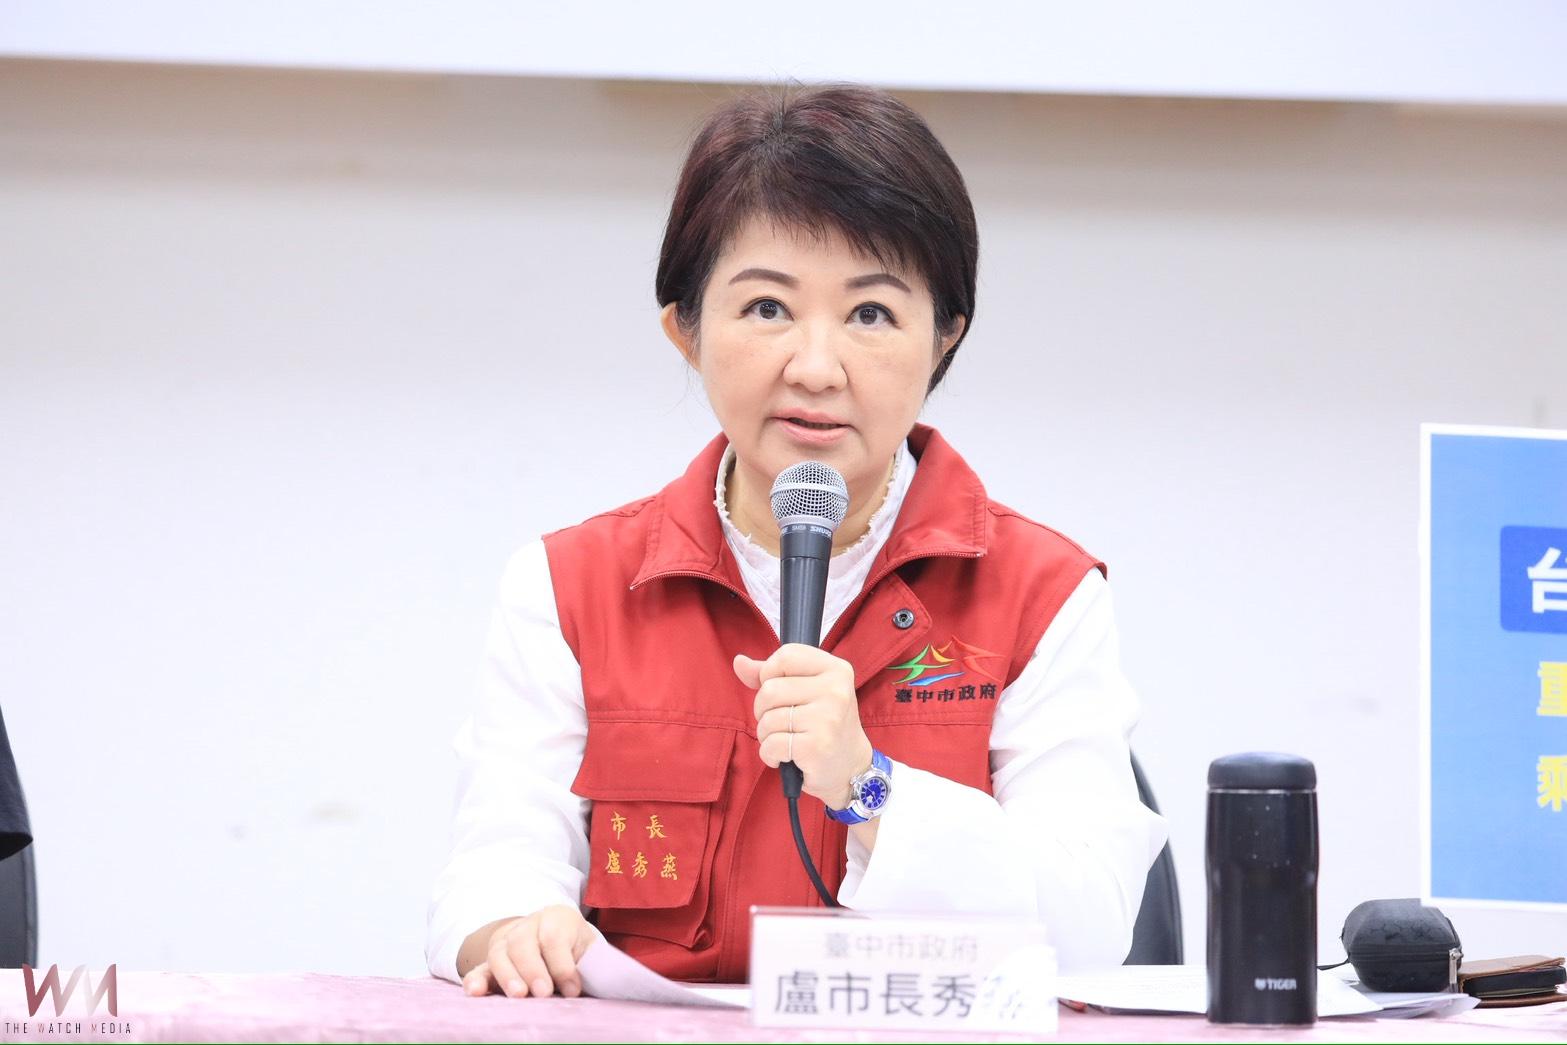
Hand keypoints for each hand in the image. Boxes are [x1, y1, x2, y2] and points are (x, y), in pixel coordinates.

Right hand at [461, 904, 595, 998]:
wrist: (553, 940)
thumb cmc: (576, 951)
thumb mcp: (588, 950)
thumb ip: (589, 965)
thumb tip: (591, 987)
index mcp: (557, 918)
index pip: (554, 937)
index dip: (562, 964)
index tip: (573, 990)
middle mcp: (528, 926)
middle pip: (524, 942)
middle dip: (533, 968)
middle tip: (543, 993)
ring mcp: (506, 942)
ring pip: (500, 953)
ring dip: (507, 975)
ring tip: (518, 995)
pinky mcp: (490, 961)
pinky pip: (479, 967)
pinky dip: (475, 979)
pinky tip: (474, 992)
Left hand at [734, 644, 872, 809]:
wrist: (850, 768)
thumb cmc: (824, 725)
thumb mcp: (806, 691)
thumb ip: (772, 674)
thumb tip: (739, 661)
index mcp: (836, 670)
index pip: (786, 655)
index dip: (770, 673)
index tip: (779, 692)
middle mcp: (835, 690)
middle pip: (770, 689)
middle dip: (763, 710)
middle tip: (781, 723)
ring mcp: (827, 718)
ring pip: (767, 719)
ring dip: (766, 735)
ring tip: (786, 740)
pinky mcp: (816, 747)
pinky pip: (771, 745)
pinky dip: (769, 754)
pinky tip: (784, 757)